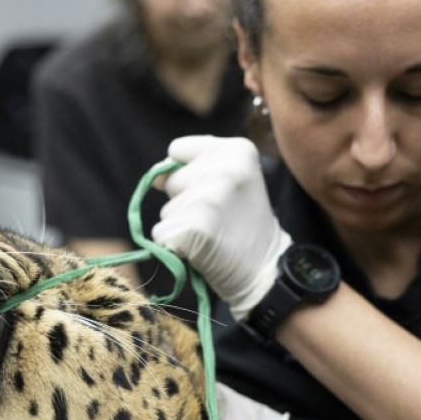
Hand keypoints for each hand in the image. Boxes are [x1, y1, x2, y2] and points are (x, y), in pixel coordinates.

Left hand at [152, 136, 291, 319]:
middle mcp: (224, 169)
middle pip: (170, 179)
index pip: (177, 149)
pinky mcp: (193, 228)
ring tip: (214, 233)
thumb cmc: (244, 223)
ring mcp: (208, 199)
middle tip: (218, 216)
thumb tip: (156, 176)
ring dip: (181, 224)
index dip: (186, 172)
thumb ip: (194, 166)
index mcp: (237, 150)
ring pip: (166, 209)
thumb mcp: (234, 179)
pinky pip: (161, 233)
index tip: (213, 190)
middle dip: (184, 199)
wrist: (264, 270)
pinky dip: (174, 245)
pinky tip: (202, 248)